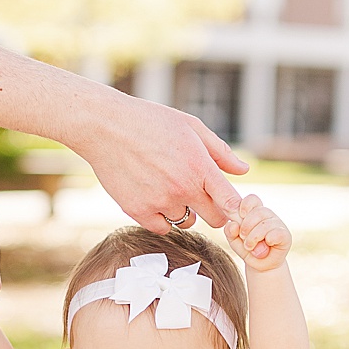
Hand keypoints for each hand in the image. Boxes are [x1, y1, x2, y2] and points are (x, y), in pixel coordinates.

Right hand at [74, 92, 247, 230]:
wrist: (105, 127)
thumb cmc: (150, 121)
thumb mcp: (190, 127)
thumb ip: (220, 151)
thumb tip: (243, 170)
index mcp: (200, 167)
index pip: (231, 202)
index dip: (236, 209)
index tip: (233, 206)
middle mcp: (183, 188)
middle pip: (214, 220)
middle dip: (214, 211)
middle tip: (202, 197)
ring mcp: (160, 202)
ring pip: (187, 222)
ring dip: (185, 211)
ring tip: (170, 189)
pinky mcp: (138, 211)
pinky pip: (161, 228)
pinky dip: (162, 218)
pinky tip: (155, 198)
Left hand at [225, 195, 290, 270]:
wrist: (260, 266)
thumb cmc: (248, 249)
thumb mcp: (234, 241)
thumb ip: (230, 232)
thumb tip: (232, 224)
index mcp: (254, 212)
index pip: (253, 199)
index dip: (246, 205)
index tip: (240, 215)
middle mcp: (267, 216)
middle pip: (258, 211)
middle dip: (246, 226)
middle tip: (243, 238)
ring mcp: (277, 224)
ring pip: (265, 224)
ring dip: (254, 237)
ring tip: (250, 247)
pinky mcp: (285, 236)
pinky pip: (277, 233)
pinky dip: (268, 240)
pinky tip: (266, 245)